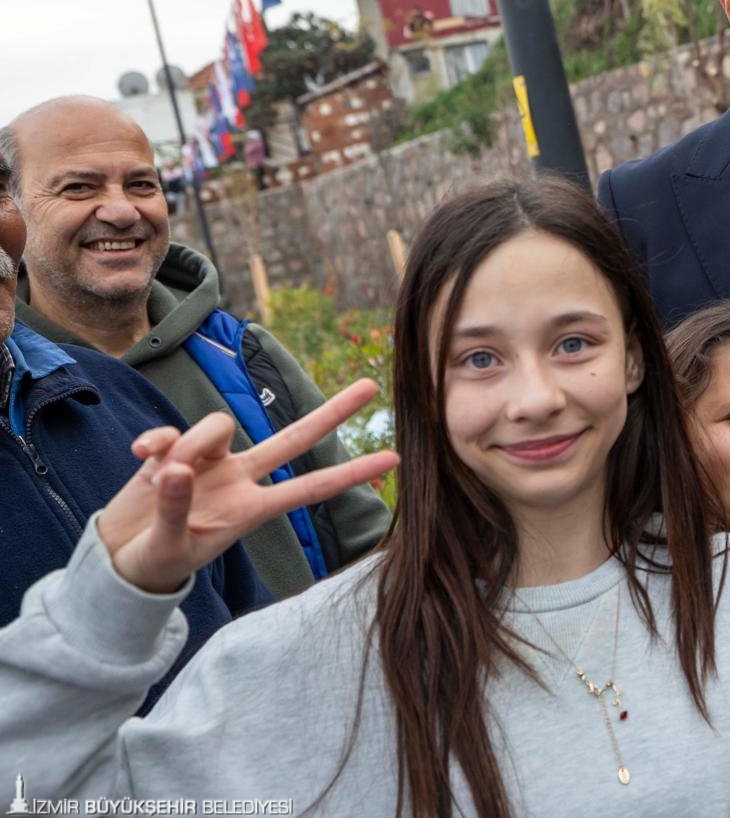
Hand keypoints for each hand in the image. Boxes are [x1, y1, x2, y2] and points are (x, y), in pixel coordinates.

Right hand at [100, 380, 398, 593]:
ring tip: (160, 479)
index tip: (394, 459)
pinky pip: (172, 430)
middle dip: (332, 413)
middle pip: (295, 438)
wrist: (119, 557)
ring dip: (190, 445)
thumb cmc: (156, 560)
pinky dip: (156, 441)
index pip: (310, 488)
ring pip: (218, 426)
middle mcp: (239, 477)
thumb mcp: (170, 545)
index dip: (350, 474)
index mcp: (251, 509)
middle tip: (372, 386)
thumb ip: (175, 509)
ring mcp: (209, 460)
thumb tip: (178, 468)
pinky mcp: (174, 449)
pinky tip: (140, 457)